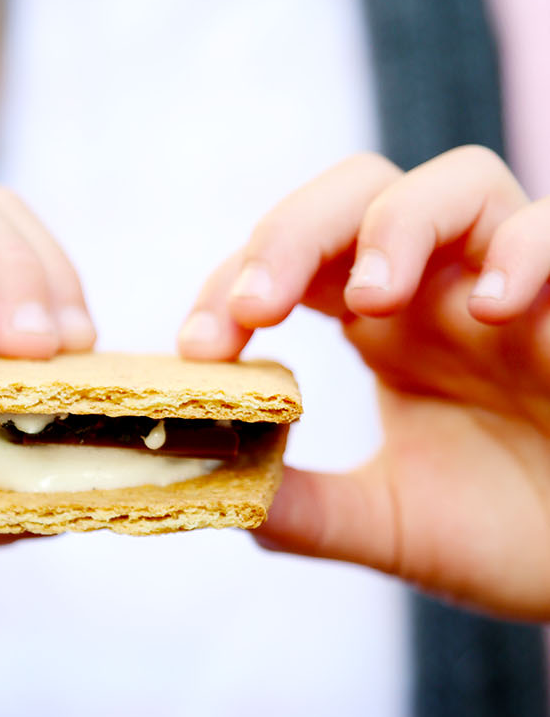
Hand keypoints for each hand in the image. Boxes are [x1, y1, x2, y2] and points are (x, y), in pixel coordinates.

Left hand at [179, 147, 549, 618]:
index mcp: (387, 324)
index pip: (293, 260)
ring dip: (398, 226)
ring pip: (458, 181)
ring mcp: (521, 286)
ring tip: (370, 301)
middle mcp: (446, 287)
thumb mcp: (392, 526)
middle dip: (293, 233)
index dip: (233, 285)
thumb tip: (208, 489)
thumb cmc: (515, 535)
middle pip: (358, 192)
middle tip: (256, 308)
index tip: (200, 350)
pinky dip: (525, 252)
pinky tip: (493, 309)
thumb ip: (304, 508)